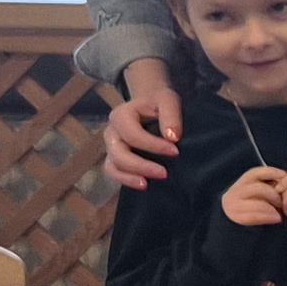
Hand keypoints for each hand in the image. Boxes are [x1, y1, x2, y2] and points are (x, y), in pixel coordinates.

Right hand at [103, 66, 182, 192]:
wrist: (151, 103)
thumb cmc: (159, 102)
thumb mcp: (168, 100)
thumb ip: (170, 115)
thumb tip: (172, 137)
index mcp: (121, 115)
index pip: (133, 134)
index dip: (153, 145)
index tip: (175, 151)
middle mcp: (112, 131)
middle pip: (118, 153)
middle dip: (141, 165)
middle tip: (164, 173)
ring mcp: (111, 146)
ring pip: (113, 165)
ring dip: (129, 176)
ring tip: (147, 184)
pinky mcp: (114, 158)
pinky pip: (113, 172)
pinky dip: (125, 180)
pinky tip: (143, 185)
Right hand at [218, 166, 286, 229]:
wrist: (234, 234)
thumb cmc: (253, 213)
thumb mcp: (259, 197)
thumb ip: (269, 188)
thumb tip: (286, 182)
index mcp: (240, 185)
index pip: (255, 173)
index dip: (271, 172)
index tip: (285, 176)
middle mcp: (233, 193)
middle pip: (258, 188)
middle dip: (274, 194)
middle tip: (283, 202)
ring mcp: (233, 206)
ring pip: (257, 202)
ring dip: (272, 207)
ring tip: (280, 214)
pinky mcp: (237, 218)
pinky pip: (254, 215)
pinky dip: (268, 216)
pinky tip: (277, 219)